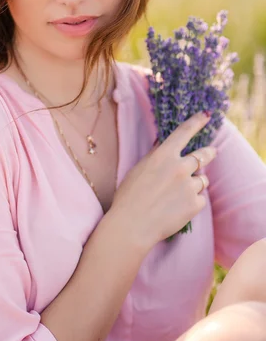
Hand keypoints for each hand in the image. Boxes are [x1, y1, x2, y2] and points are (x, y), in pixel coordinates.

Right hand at [110, 112, 216, 251]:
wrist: (133, 225)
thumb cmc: (129, 197)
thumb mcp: (139, 169)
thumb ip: (156, 157)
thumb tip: (164, 146)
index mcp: (163, 155)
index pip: (184, 133)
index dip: (197, 122)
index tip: (206, 115)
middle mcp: (180, 167)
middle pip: (204, 155)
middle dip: (209, 153)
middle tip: (211, 152)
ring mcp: (189, 186)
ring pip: (202, 180)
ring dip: (194, 183)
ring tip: (176, 195)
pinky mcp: (195, 204)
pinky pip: (199, 199)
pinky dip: (191, 202)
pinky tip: (176, 208)